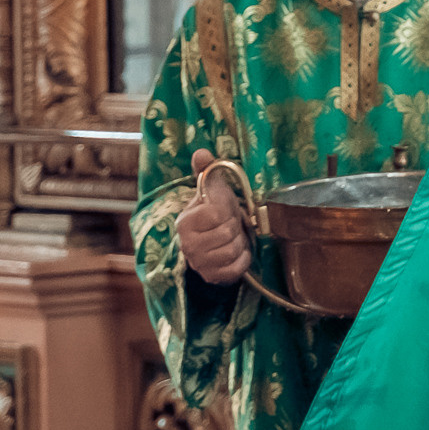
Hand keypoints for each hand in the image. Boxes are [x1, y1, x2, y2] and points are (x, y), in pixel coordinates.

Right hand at [178, 148, 252, 285]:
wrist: (214, 239)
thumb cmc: (215, 210)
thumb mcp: (213, 188)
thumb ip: (206, 169)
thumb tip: (201, 152)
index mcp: (186, 221)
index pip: (217, 214)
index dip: (227, 209)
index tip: (224, 209)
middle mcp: (187, 244)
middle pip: (228, 233)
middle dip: (235, 226)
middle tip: (230, 224)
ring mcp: (198, 263)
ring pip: (233, 250)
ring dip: (239, 242)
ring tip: (232, 237)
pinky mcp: (211, 277)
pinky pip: (236, 268)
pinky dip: (242, 259)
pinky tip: (237, 252)